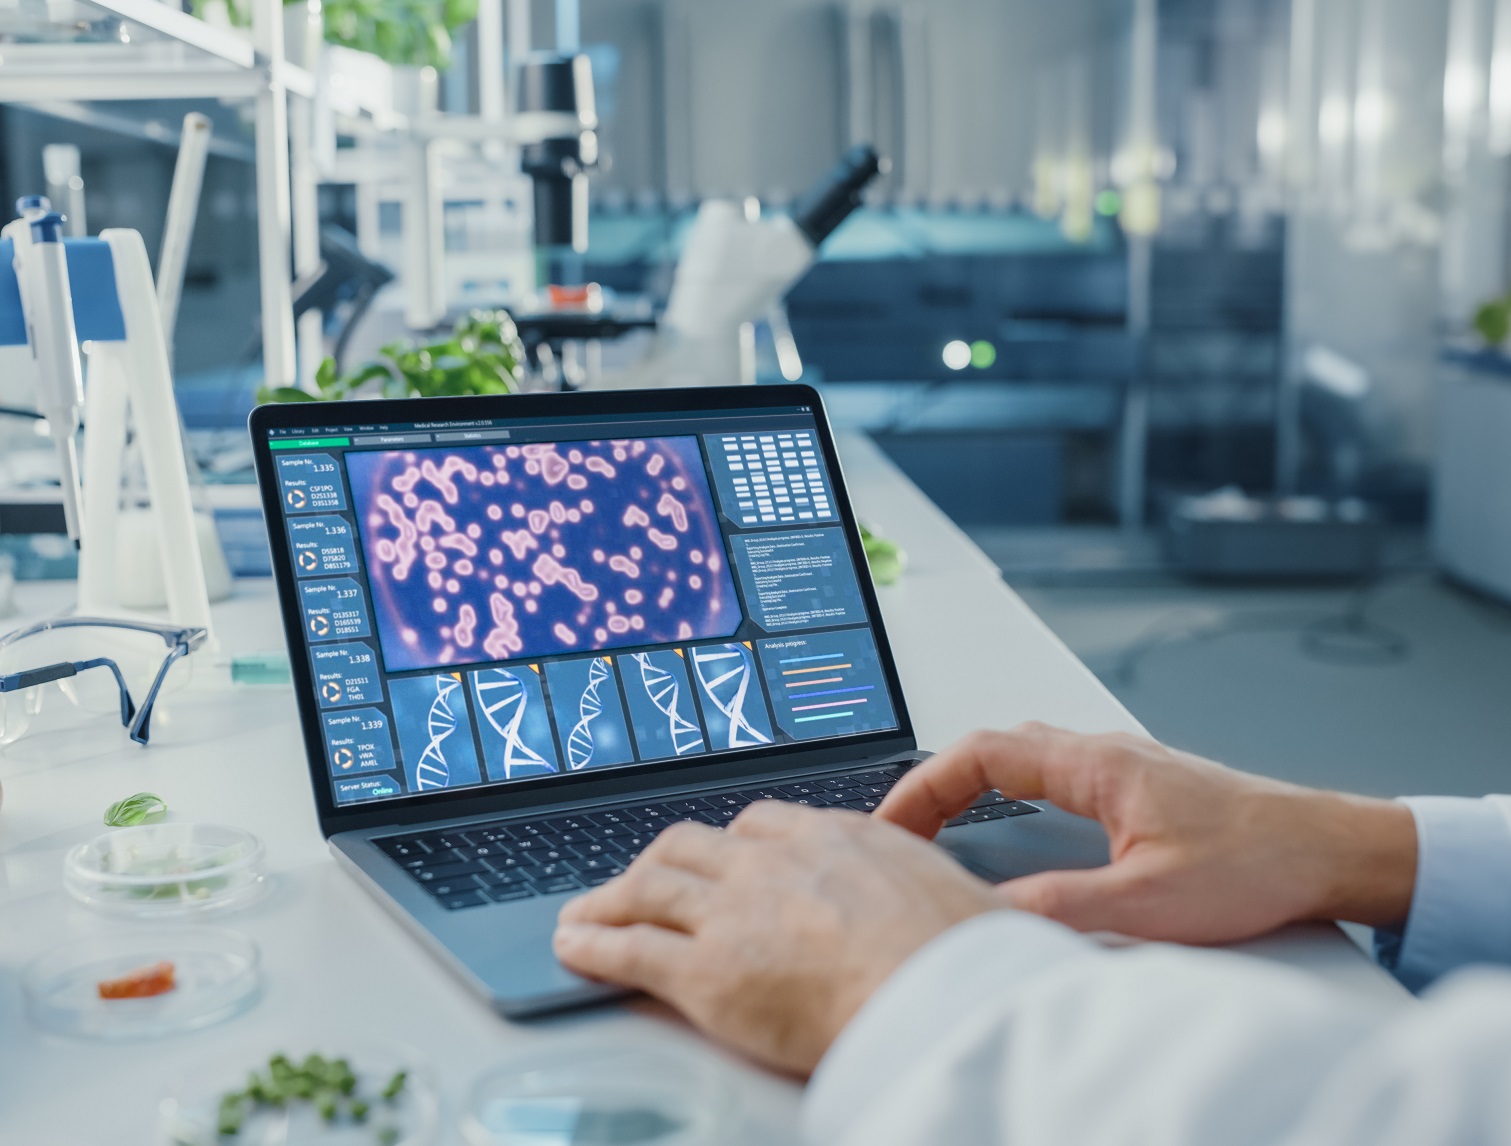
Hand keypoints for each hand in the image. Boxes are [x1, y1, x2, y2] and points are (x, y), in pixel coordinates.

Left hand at [554, 801, 1001, 1074]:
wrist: (944, 992)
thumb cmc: (968, 957)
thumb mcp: (964, 900)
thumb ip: (936, 898)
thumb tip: (975, 917)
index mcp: (837, 837)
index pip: (764, 824)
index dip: (731, 844)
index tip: (719, 855)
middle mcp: (775, 862)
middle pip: (694, 844)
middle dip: (660, 861)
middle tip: (643, 877)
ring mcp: (735, 912)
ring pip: (651, 886)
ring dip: (611, 899)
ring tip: (588, 911)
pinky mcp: (705, 970)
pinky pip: (630, 949)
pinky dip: (594, 946)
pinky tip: (575, 948)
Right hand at [877, 724, 1417, 943]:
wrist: (1329, 849)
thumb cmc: (1258, 860)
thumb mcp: (1148, 900)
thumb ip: (1060, 906)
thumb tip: (987, 913)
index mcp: (1095, 763)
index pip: (980, 752)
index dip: (922, 787)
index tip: (891, 823)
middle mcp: (1103, 751)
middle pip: (993, 746)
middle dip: (936, 784)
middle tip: (903, 827)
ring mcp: (1122, 764)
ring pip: (1024, 755)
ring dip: (973, 784)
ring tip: (942, 826)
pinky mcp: (1140, 786)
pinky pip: (1052, 772)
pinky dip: (1010, 793)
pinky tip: (1015, 829)